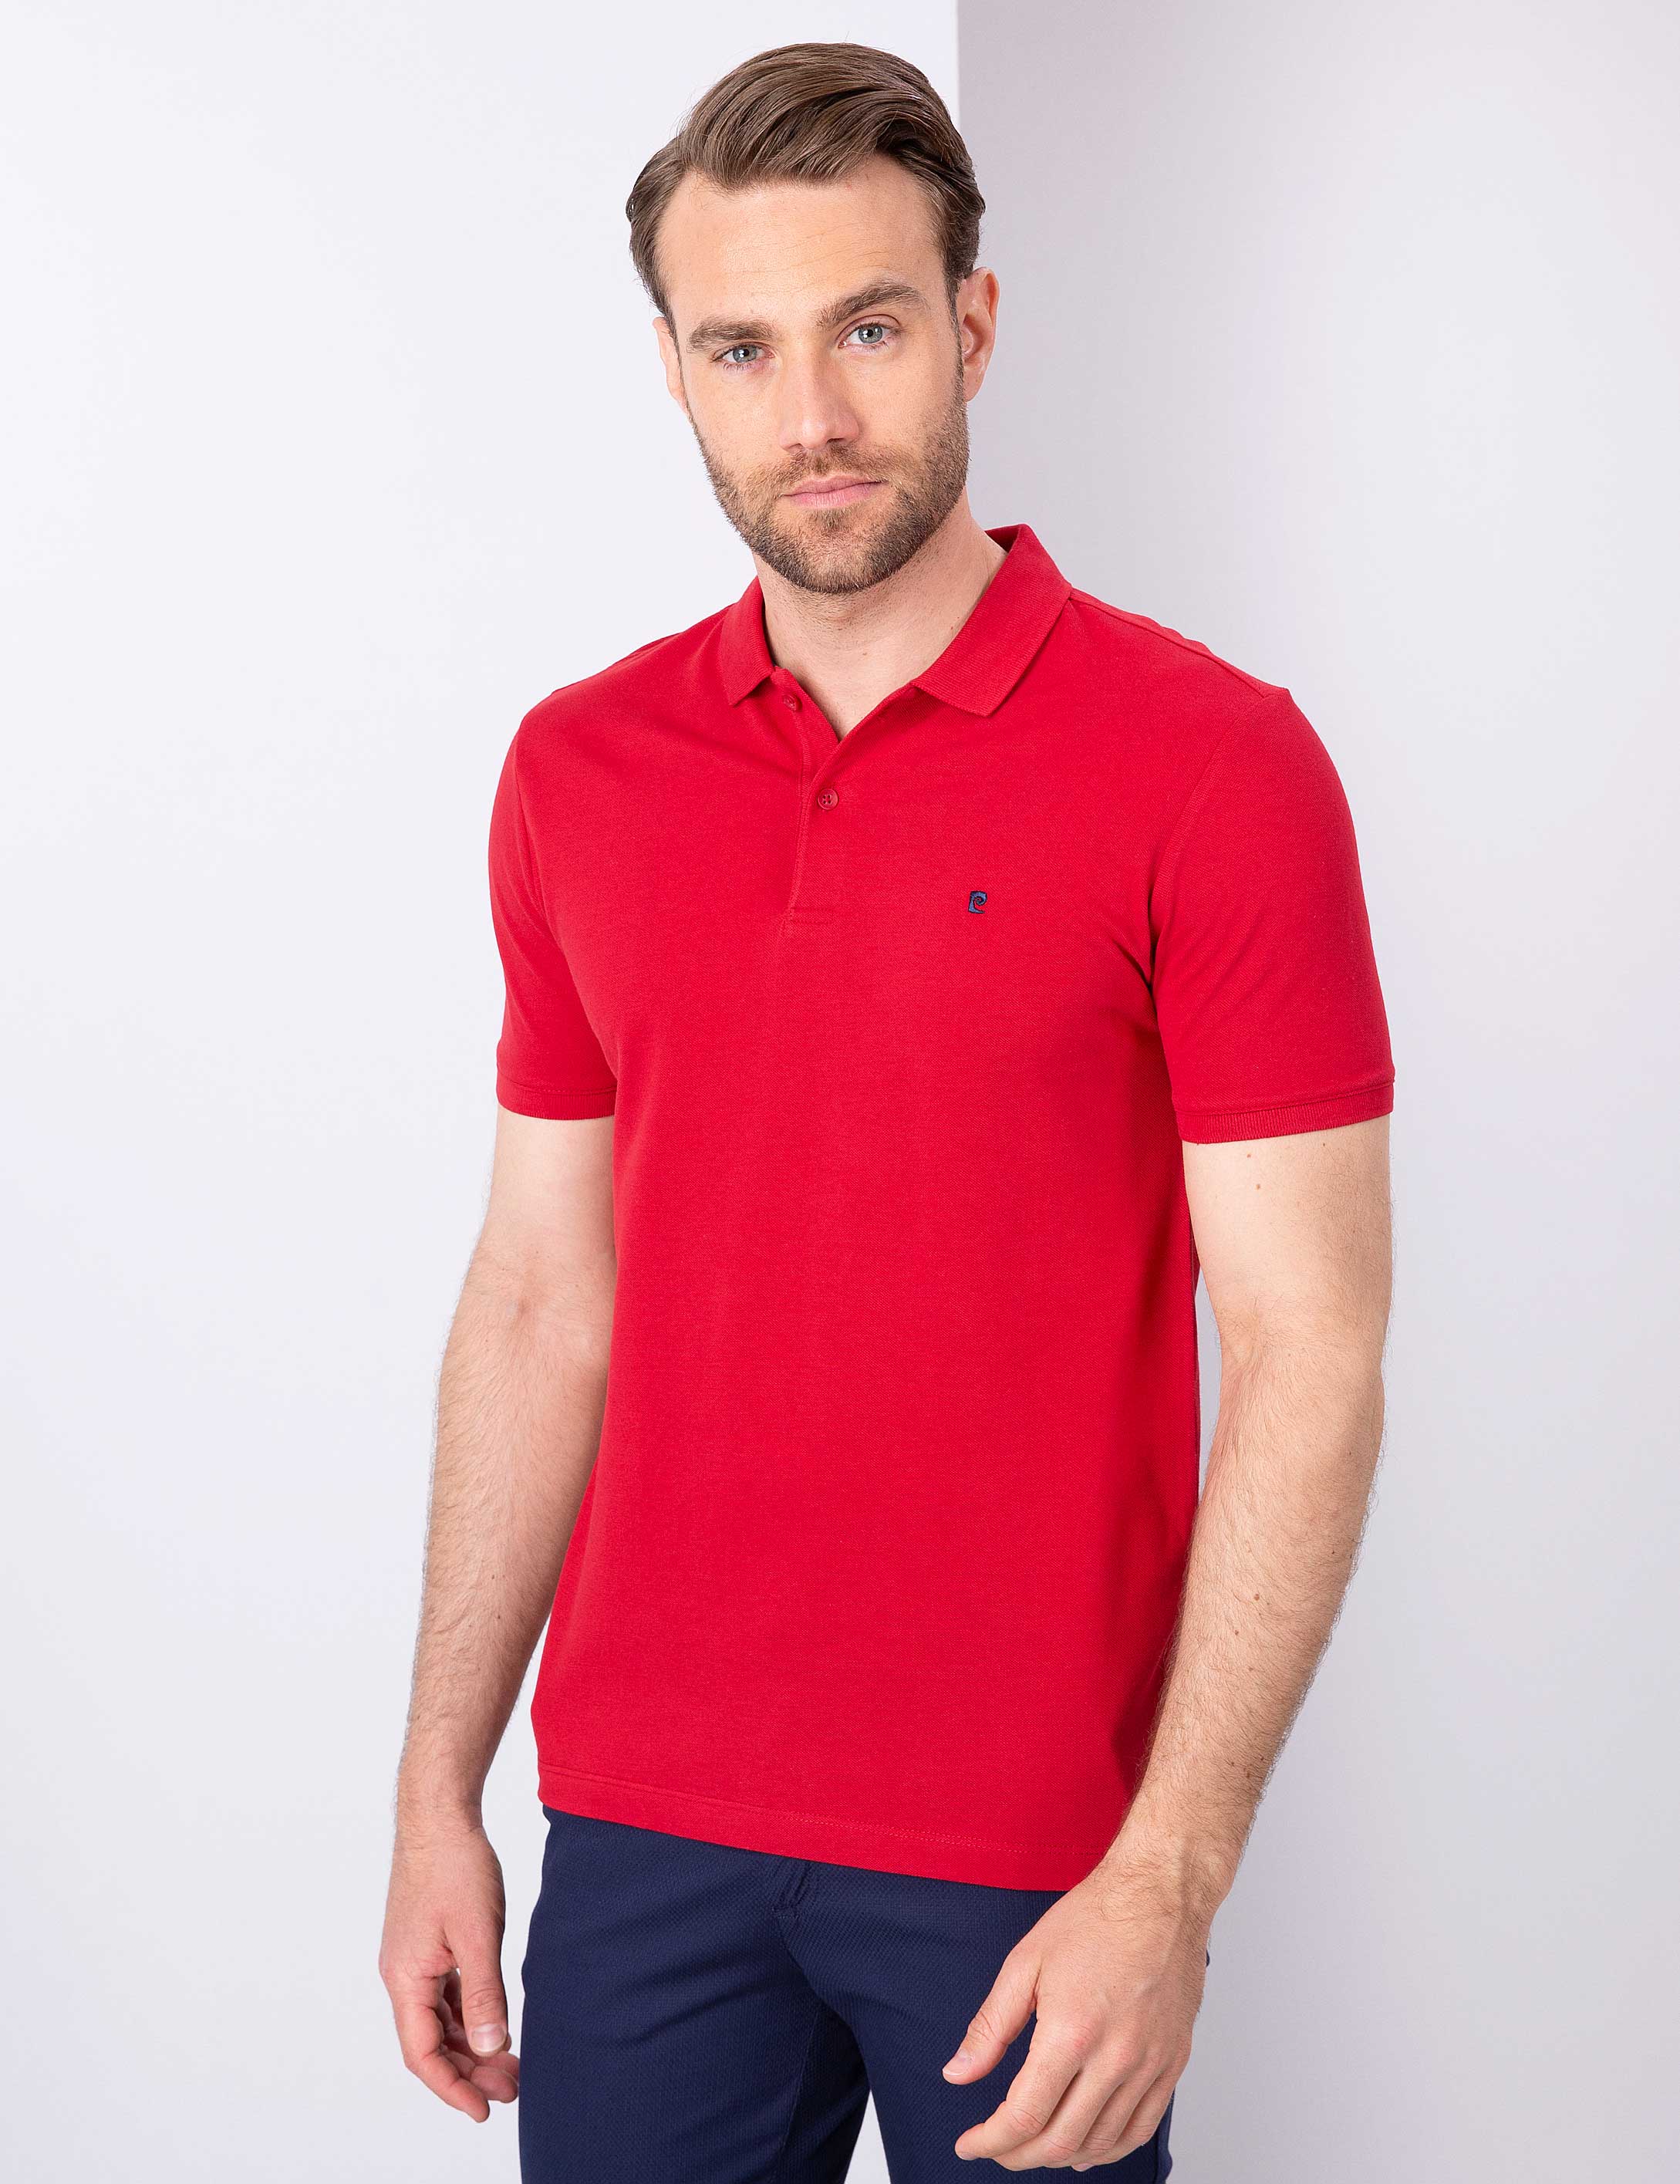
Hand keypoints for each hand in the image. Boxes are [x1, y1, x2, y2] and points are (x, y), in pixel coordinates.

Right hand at [379, 1811, 520, 2122]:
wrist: (440, 1814)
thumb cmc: (455, 1867)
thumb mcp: (478, 1934)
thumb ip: (484, 1995)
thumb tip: (491, 2048)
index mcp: (405, 1978)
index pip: (423, 2054)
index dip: (452, 2087)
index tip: (484, 2110)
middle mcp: (402, 1974)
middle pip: (431, 2041)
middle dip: (469, 2070)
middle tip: (511, 2090)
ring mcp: (413, 1958)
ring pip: (438, 2019)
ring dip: (470, 2044)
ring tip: (509, 2064)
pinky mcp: (427, 1942)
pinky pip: (444, 1993)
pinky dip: (467, 2014)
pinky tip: (494, 2021)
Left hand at [941, 1856, 1209, 2168]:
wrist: (1160, 1894)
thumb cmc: (1094, 1920)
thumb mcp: (1025, 1963)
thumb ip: (990, 2027)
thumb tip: (958, 2074)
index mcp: (1071, 2032)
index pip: (1023, 2116)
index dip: (989, 2141)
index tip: (969, 2143)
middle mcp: (1114, 2058)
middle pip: (1060, 2140)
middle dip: (1018, 2155)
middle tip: (995, 2148)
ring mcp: (1149, 2065)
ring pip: (1101, 2143)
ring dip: (1060, 2156)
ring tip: (1033, 2148)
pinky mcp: (1173, 2064)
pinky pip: (1141, 2129)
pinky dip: (1108, 2149)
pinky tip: (1086, 2145)